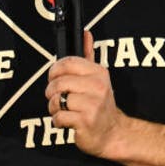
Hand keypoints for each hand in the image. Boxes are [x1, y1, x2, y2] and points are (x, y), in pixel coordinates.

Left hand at [45, 30, 125, 156]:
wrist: (112, 132)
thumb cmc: (100, 104)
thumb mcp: (98, 77)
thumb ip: (89, 55)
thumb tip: (86, 33)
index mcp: (98, 73)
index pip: (67, 63)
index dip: (55, 71)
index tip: (55, 78)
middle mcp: (97, 86)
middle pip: (58, 83)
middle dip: (52, 93)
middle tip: (59, 98)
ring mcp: (93, 104)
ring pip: (57, 100)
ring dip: (54, 108)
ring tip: (64, 110)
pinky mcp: (85, 121)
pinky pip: (59, 117)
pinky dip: (58, 122)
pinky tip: (68, 122)